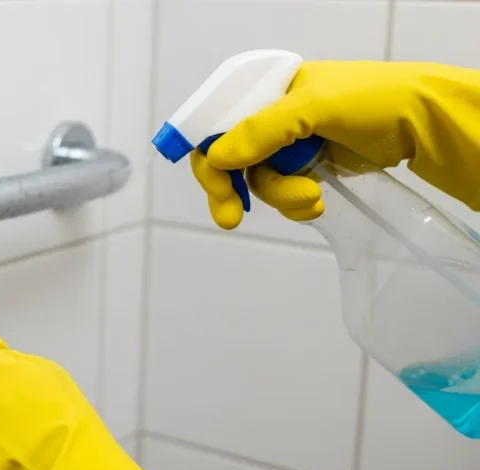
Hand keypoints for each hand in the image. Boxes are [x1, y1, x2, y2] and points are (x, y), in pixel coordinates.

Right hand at [191, 60, 479, 228]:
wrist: (423, 123)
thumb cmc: (371, 99)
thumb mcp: (313, 106)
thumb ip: (262, 130)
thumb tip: (215, 157)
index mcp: (265, 89)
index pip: (217, 123)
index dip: (208, 154)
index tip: (215, 185)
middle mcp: (270, 117)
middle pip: (228, 159)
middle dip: (229, 189)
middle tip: (231, 217)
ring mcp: (288, 145)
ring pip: (258, 182)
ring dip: (280, 196)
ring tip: (312, 198)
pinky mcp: (306, 169)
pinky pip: (282, 195)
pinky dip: (295, 204)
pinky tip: (316, 203)